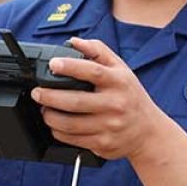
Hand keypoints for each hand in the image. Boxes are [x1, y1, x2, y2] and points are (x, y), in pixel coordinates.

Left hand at [31, 37, 162, 159]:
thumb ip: (98, 52)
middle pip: (76, 101)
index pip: (93, 72)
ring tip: (44, 108)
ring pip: (70, 123)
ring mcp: (108, 126)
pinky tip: (55, 124)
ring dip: (50, 116)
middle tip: (38, 92)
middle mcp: (115, 104)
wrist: (148, 132)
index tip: (53, 64)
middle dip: (50, 96)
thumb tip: (74, 42)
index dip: (71, 66)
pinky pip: (72, 138)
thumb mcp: (121, 70)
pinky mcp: (102, 143)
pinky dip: (57, 131)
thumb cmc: (131, 97)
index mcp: (119, 82)